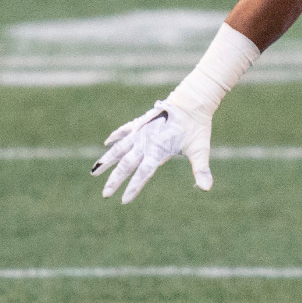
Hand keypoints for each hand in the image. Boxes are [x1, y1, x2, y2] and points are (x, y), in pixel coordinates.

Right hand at [90, 99, 213, 203]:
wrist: (192, 101)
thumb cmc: (197, 127)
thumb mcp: (200, 149)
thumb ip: (201, 170)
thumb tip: (207, 189)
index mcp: (158, 151)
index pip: (143, 174)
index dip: (133, 188)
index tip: (123, 201)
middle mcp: (146, 142)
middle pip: (126, 164)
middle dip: (115, 180)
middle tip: (105, 194)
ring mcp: (141, 131)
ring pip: (119, 148)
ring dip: (107, 160)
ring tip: (94, 171)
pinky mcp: (141, 122)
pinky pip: (125, 130)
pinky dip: (115, 136)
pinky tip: (106, 142)